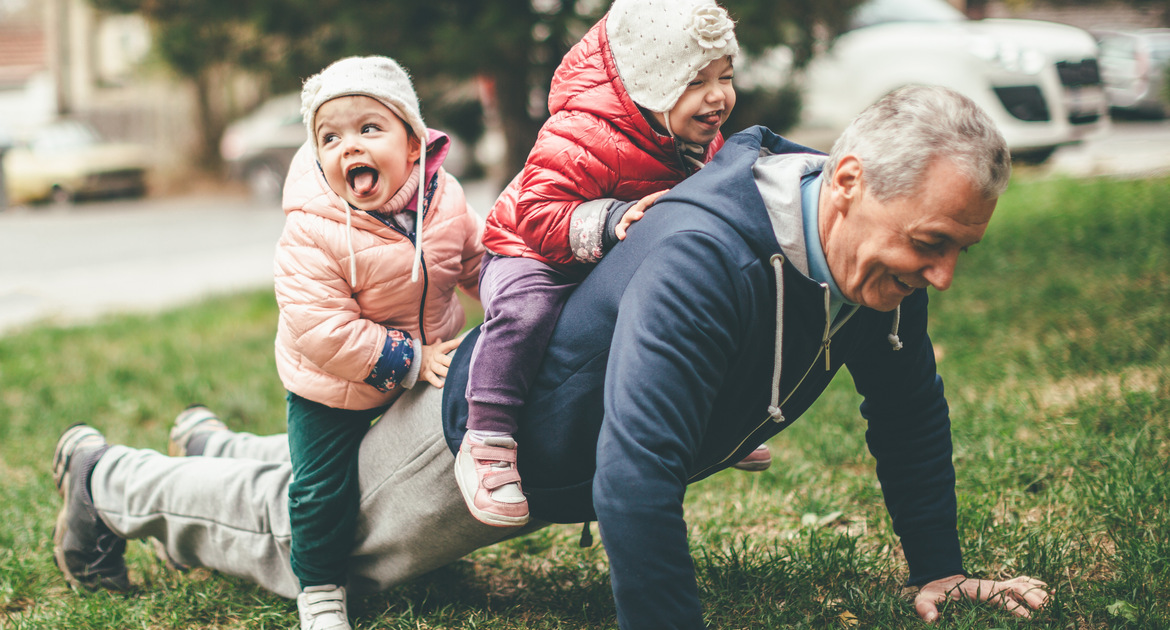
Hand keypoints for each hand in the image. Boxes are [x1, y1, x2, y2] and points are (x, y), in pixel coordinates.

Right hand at [417, 336, 462, 387]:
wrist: (407, 358)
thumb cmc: (422, 354)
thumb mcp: (430, 348)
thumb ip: (436, 344)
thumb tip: (439, 339)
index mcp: (437, 350)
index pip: (448, 345)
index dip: (456, 343)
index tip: (464, 340)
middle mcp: (434, 358)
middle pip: (445, 359)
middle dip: (452, 361)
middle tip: (460, 362)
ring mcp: (430, 366)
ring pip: (439, 369)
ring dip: (446, 372)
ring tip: (453, 375)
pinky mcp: (425, 374)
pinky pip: (431, 378)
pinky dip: (436, 382)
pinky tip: (441, 385)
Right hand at [615, 189, 668, 239]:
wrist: (623, 224)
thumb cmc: (641, 220)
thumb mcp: (648, 214)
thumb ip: (658, 211)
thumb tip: (677, 206)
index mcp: (642, 207)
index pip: (650, 199)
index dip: (658, 195)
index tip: (668, 191)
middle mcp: (634, 210)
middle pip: (641, 204)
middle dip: (649, 200)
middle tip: (660, 197)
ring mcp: (626, 219)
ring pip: (629, 216)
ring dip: (634, 215)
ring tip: (640, 216)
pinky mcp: (621, 227)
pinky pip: (619, 229)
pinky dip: (620, 232)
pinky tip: (623, 237)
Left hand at [914, 574, 1048, 622]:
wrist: (939, 580)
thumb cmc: (933, 592)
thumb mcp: (924, 599)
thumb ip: (925, 608)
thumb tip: (931, 620)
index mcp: (976, 589)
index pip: (999, 597)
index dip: (1014, 606)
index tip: (1027, 617)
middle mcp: (989, 585)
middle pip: (1015, 587)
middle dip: (1030, 596)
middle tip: (1044, 608)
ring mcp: (995, 585)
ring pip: (1020, 584)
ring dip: (1036, 591)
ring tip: (1051, 602)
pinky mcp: (998, 587)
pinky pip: (1019, 583)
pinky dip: (1033, 585)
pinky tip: (1048, 591)